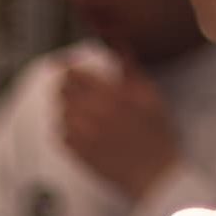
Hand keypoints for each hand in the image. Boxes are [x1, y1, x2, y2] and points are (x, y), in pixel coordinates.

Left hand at [57, 60, 181, 202]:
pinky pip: (61, 134)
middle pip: (61, 91)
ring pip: (60, 112)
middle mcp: (90, 113)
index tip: (67, 65)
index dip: (67, 67)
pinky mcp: (77, 153)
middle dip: (67, 86)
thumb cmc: (155, 134)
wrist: (153, 175)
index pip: (73, 74)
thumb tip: (116, 41)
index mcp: (108, 95)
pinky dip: (67, 128)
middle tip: (76, 87)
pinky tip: (82, 129)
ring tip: (83, 110)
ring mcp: (81, 134)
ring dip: (67, 107)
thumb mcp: (148, 94)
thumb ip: (127, 67)